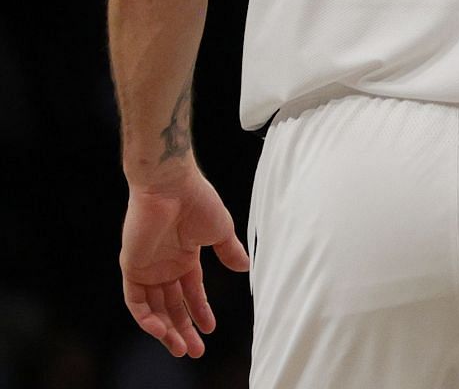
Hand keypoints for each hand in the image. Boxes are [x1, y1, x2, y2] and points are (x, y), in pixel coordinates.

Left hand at [120, 166, 250, 357]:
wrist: (171, 186)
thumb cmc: (199, 202)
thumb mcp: (221, 231)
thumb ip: (230, 252)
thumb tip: (246, 269)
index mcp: (185, 256)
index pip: (191, 292)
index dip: (200, 311)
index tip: (211, 329)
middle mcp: (165, 265)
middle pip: (173, 306)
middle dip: (184, 329)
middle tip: (194, 351)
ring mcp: (148, 268)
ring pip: (155, 309)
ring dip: (167, 330)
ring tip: (180, 348)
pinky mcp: (132, 267)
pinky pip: (136, 302)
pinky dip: (147, 318)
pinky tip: (161, 331)